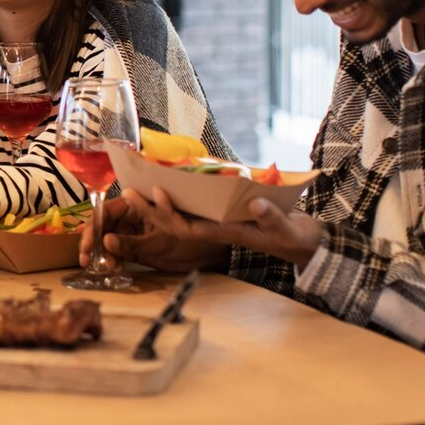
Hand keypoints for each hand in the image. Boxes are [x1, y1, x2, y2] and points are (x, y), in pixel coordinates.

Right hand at [79, 193, 227, 273]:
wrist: (211, 253)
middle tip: (87, 261)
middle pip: (103, 225)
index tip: (85, 246)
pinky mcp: (136, 244)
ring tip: (110, 267)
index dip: (92, 228)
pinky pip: (118, 249)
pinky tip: (116, 268)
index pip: (105, 212)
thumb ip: (131, 242)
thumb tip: (104, 240)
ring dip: (104, 253)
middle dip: (94, 243)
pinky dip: (114, 258)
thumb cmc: (190, 241)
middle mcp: (132, 215)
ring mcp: (133, 230)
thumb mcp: (158, 244)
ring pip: (108, 239)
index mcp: (136, 206)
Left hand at [114, 186, 320, 268]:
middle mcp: (211, 228)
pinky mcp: (216, 214)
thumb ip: (270, 216)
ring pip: (176, 215)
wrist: (298, 241)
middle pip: (172, 222)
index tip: (157, 192)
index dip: (169, 212)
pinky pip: (187, 207)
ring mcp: (212, 222)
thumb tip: (254, 202)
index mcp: (221, 233)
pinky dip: (172, 197)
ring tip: (132, 187)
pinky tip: (158, 183)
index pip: (187, 227)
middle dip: (149, 209)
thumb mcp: (284, 227)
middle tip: (126, 191)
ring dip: (154, 204)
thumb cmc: (290, 235)